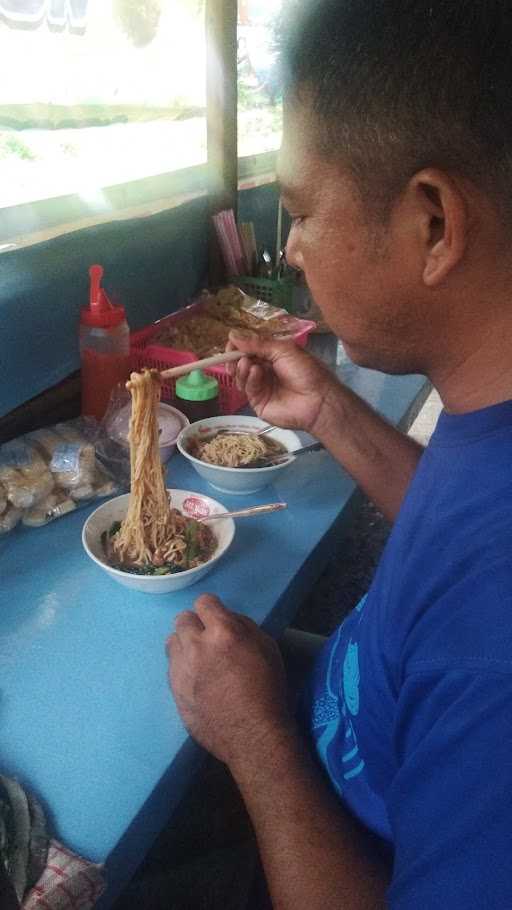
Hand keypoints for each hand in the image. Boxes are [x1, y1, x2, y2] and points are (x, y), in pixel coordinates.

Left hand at [166, 594, 293, 767]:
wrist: (252, 735)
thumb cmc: (267, 689)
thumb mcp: (267, 647)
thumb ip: (244, 626)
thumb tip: (227, 619)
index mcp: (223, 632)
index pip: (204, 602)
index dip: (212, 609)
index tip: (217, 619)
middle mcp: (196, 646)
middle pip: (183, 619)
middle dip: (195, 624)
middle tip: (208, 639)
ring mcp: (181, 669)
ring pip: (172, 641)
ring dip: (185, 644)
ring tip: (199, 659)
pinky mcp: (173, 689)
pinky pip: (171, 666)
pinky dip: (181, 667)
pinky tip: (196, 679)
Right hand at [226, 329, 336, 433]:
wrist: (317, 400)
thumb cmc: (306, 371)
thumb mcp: (283, 350)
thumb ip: (257, 344)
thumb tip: (232, 334)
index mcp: (273, 356)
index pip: (249, 349)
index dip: (238, 346)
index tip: (231, 344)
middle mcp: (265, 371)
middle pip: (242, 362)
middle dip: (235, 358)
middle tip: (232, 356)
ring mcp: (261, 387)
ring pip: (241, 376)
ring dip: (241, 368)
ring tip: (247, 363)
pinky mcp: (258, 402)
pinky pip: (248, 388)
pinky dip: (249, 378)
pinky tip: (256, 372)